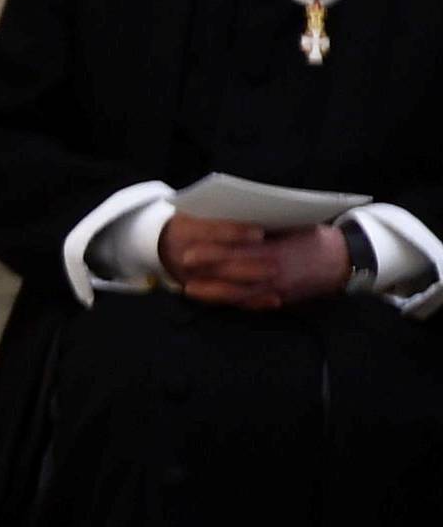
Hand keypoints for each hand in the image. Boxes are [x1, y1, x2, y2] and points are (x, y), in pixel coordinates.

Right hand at [158, 214, 279, 308]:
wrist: (165, 245)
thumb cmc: (195, 222)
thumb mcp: (199, 211)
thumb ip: (224, 212)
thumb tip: (263, 212)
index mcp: (186, 233)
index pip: (211, 233)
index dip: (235, 233)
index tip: (260, 233)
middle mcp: (187, 261)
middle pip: (219, 266)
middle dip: (247, 268)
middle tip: (274, 266)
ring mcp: (195, 281)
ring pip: (224, 289)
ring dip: (252, 288)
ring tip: (276, 280)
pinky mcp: (206, 295)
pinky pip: (232, 302)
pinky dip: (254, 302)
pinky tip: (275, 299)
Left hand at [158, 215, 352, 310]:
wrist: (345, 261)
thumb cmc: (316, 237)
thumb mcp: (293, 225)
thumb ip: (265, 228)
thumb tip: (235, 222)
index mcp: (276, 250)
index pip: (237, 253)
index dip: (212, 254)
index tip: (189, 252)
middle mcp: (275, 272)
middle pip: (233, 275)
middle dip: (206, 273)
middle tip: (182, 269)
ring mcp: (278, 289)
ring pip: (239, 295)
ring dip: (213, 293)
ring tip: (190, 289)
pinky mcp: (281, 300)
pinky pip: (252, 304)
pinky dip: (232, 303)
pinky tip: (215, 300)